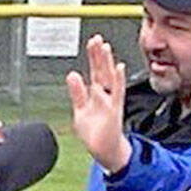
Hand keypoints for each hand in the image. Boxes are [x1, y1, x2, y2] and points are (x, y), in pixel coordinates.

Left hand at [66, 35, 130, 173]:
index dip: (93, 57)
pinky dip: (118, 81)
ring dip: (107, 63)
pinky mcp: (114, 111)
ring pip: (109, 79)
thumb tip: (71, 75)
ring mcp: (110, 102)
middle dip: (99, 56)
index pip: (95, 71)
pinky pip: (117, 94)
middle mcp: (105, 96)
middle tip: (97, 39)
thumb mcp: (80, 110)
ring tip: (105, 48)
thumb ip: (77, 93)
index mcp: (96, 95)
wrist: (105, 151)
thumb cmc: (95, 133)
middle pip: (101, 71)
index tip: (92, 42)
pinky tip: (119, 68)